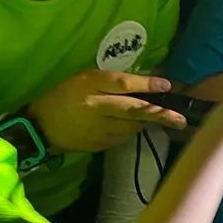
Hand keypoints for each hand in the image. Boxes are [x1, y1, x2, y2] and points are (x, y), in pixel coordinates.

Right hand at [27, 71, 187, 153]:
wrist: (41, 127)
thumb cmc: (65, 95)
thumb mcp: (85, 79)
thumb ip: (113, 80)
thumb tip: (147, 80)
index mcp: (90, 85)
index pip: (121, 84)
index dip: (145, 85)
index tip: (166, 86)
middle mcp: (96, 107)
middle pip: (134, 109)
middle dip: (160, 114)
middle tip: (181, 119)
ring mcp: (98, 128)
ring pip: (133, 125)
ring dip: (146, 121)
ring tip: (156, 116)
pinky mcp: (100, 144)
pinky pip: (124, 136)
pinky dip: (132, 130)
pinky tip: (130, 124)